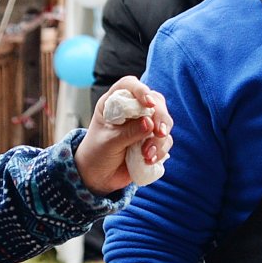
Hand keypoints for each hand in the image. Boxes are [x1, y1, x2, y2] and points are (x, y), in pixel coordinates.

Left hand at [76, 76, 172, 193]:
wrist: (98, 177)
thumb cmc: (96, 154)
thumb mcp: (109, 142)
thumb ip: (129, 132)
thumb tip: (149, 123)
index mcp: (114, 103)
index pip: (130, 85)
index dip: (141, 90)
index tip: (148, 104)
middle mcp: (131, 110)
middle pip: (155, 102)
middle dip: (161, 118)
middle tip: (159, 133)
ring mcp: (144, 125)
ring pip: (164, 122)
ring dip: (160, 139)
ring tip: (147, 155)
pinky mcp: (152, 140)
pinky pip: (165, 141)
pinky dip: (160, 150)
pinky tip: (149, 160)